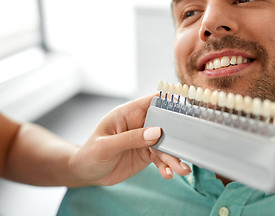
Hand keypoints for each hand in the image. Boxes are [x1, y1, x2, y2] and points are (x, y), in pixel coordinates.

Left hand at [68, 94, 190, 186]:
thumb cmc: (90, 154)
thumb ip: (131, 138)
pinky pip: (161, 158)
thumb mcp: (107, 146)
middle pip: (165, 125)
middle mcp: (140, 124)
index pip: (153, 101)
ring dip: (174, 156)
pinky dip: (167, 166)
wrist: (86, 173)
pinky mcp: (147, 154)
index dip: (170, 102)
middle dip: (176, 137)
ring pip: (165, 145)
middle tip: (186, 149)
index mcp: (129, 113)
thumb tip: (156, 132)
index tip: (186, 110)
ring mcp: (145, 139)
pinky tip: (169, 174)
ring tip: (181, 169)